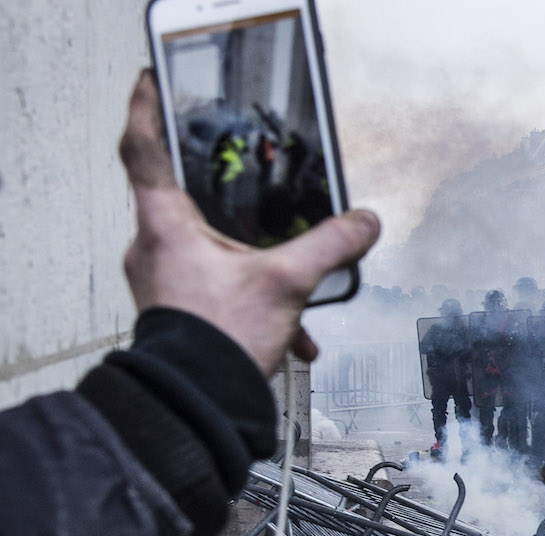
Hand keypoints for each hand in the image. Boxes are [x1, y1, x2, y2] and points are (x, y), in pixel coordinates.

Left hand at [119, 70, 379, 376]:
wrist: (199, 402)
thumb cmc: (216, 342)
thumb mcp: (287, 283)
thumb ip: (330, 245)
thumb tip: (363, 223)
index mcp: (165, 225)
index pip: (144, 149)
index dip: (148, 110)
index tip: (153, 85)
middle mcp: (154, 248)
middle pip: (178, 197)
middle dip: (216, 191)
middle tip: (237, 174)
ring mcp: (162, 280)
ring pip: (203, 246)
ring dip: (245, 255)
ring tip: (281, 268)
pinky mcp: (177, 309)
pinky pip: (215, 286)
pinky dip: (251, 294)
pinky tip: (288, 322)